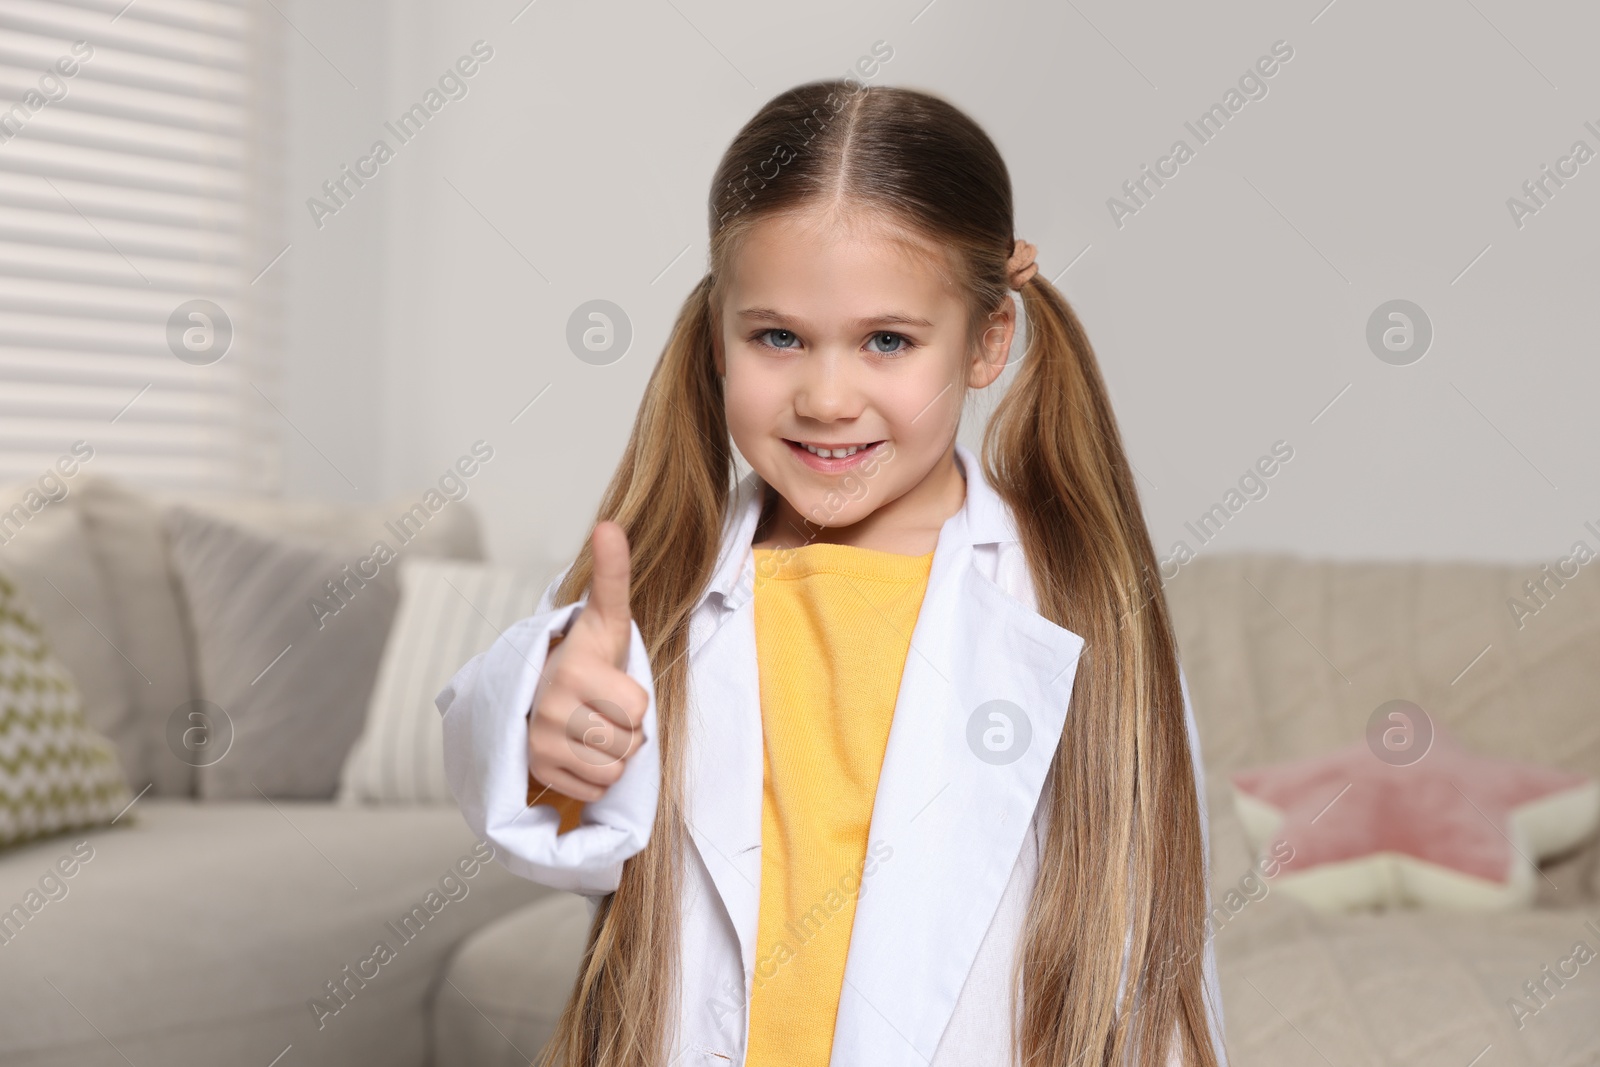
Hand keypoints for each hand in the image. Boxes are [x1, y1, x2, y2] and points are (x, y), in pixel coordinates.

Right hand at [527, 520, 649, 802]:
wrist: (539, 690)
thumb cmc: (588, 657)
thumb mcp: (607, 618)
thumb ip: (612, 574)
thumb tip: (609, 525)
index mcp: (575, 669)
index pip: (638, 707)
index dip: (636, 700)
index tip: (610, 683)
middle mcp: (551, 707)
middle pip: (629, 742)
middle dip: (627, 730)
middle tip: (602, 709)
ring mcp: (540, 742)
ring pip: (613, 769)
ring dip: (613, 755)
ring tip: (592, 728)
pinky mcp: (537, 772)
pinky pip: (594, 789)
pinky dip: (595, 776)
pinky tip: (579, 750)